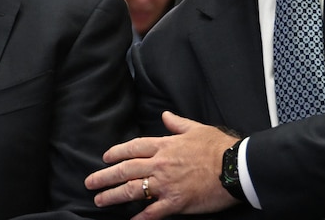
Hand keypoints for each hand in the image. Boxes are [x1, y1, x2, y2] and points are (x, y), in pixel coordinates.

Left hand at [85, 111, 240, 219]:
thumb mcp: (196, 128)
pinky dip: (139, 218)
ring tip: (99, 200)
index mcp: (165, 145)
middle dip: (105, 176)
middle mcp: (160, 164)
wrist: (235, 167)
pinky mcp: (176, 202)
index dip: (116, 153)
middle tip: (90, 182)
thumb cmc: (218, 146)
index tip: (105, 158)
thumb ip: (177, 123)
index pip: (133, 148)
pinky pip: (152, 212)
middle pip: (126, 169)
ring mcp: (166, 184)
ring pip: (132, 190)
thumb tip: (165, 116)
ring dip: (113, 196)